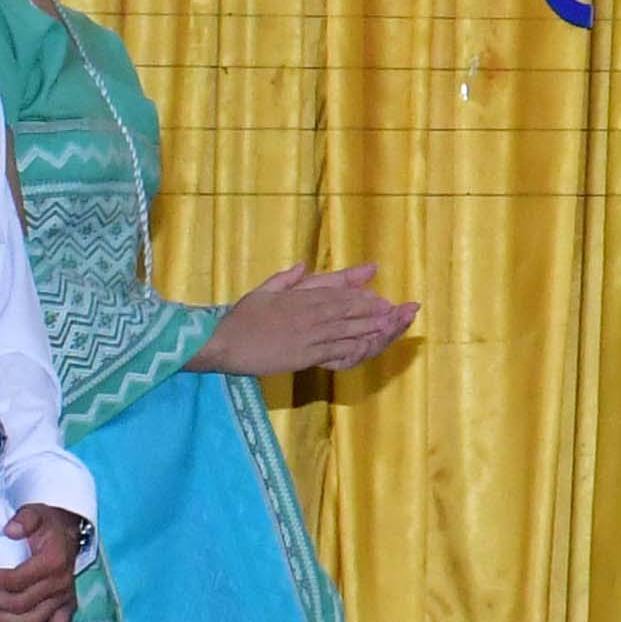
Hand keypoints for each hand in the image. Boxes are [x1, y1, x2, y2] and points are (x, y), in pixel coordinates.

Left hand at [0, 502, 84, 621]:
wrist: (67, 532)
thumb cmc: (46, 524)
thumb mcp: (35, 513)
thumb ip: (24, 519)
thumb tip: (10, 530)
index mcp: (53, 562)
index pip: (14, 580)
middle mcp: (61, 583)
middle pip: (18, 604)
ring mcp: (65, 598)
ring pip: (30, 620)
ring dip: (2, 620)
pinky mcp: (67, 607)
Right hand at [204, 262, 420, 379]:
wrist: (223, 344)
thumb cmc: (240, 319)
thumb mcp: (263, 291)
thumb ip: (286, 279)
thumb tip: (303, 265)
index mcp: (300, 298)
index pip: (337, 295)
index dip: (360, 297)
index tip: (379, 298)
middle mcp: (308, 315)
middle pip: (348, 310)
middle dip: (374, 310)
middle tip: (397, 310)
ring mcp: (308, 336)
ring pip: (347, 329)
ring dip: (371, 327)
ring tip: (392, 325)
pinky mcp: (304, 356)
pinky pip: (334, 351)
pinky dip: (353, 348)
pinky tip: (368, 347)